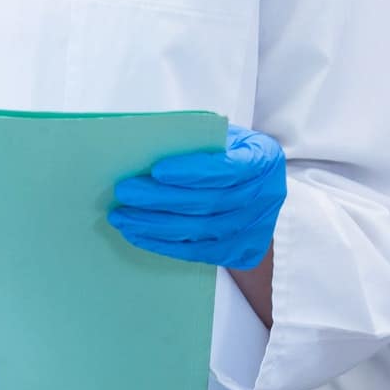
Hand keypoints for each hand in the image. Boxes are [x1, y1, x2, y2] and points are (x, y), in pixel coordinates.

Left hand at [109, 124, 285, 269]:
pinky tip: (139, 235)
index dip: (192, 172)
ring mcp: (256, 229)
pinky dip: (165, 245)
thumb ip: (198, 139)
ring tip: (123, 217)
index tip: (156, 170)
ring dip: (156, 225)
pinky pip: (198, 253)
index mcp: (264, 159)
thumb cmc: (234, 154)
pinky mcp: (242, 252)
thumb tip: (147, 147)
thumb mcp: (226, 137)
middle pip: (209, 203)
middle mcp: (266, 196)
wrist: (261, 187)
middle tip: (125, 193)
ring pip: (200, 231)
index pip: (227, 169)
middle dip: (161, 199)